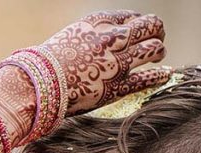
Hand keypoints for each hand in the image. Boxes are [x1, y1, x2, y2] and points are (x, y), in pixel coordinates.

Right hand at [42, 10, 167, 113]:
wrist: (35, 86)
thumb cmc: (46, 65)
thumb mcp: (70, 37)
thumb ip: (92, 36)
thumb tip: (108, 40)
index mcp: (98, 23)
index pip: (131, 16)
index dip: (138, 23)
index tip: (139, 30)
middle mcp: (111, 39)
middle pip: (150, 26)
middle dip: (156, 31)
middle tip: (156, 38)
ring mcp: (116, 64)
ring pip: (154, 49)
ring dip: (159, 51)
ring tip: (158, 55)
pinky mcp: (116, 87)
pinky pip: (147, 78)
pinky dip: (160, 75)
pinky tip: (165, 73)